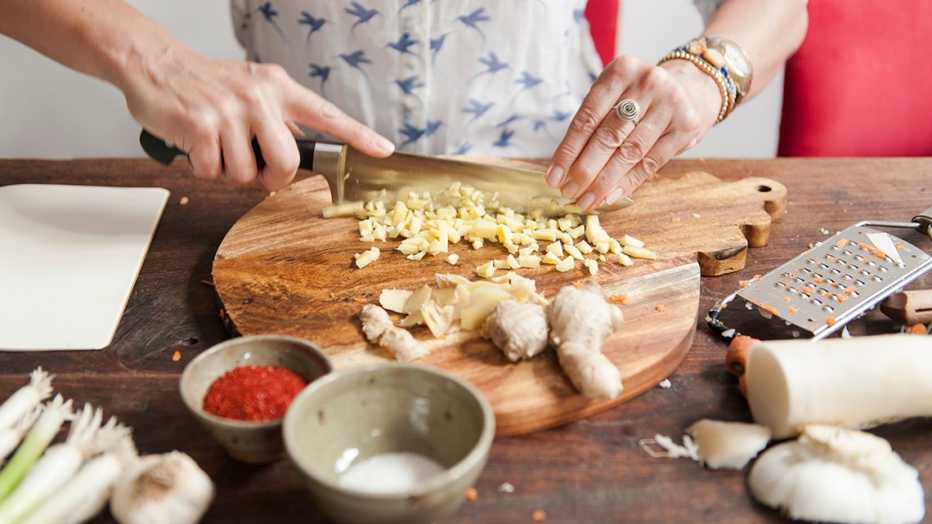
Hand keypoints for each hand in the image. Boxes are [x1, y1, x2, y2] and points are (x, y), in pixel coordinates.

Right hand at [118, 45, 393, 190]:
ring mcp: (230, 111)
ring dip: (230, 171)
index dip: (358, 135)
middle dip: (272, 178)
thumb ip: (277, 118)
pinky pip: (214, 172)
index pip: (326, 115)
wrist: (155, 63)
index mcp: (279, 88)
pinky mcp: (202, 126)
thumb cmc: (207, 85)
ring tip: (216, 146)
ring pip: (247, 174)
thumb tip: (297, 158)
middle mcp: (260, 96)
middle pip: (287, 162)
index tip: (384, 149)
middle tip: (256, 169)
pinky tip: (195, 144)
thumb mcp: (251, 89)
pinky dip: (203, 168)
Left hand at [546, 55, 720, 211]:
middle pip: (608, 136)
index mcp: (621, 70)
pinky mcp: (687, 126)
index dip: (568, 151)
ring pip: (629, 152)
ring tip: (586, 200)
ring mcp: (671, 103)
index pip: (587, 117)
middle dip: (584, 170)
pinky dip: (628, 183)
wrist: (691, 89)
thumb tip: (563, 170)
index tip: (553, 177)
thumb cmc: (639, 98)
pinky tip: (610, 196)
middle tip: (568, 193)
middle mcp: (647, 82)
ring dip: (604, 182)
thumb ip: (593, 124)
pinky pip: (651, 162)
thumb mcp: (615, 96)